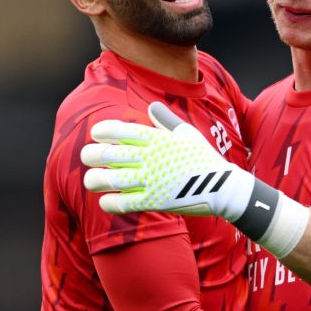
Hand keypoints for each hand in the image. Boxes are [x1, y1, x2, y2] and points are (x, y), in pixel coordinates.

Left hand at [81, 102, 309, 256]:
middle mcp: (152, 158)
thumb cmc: (205, 159)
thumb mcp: (188, 134)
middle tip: (87, 156)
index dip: (105, 131)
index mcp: (159, 139)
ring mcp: (152, 180)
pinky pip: (126, 203)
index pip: (124, 131)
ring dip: (96, 179)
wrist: (223, 188)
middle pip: (113, 154)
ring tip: (90, 180)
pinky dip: (112, 203)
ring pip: (114, 179)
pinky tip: (105, 202)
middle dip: (94, 154)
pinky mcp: (155, 202)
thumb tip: (151, 107)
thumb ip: (166, 120)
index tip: (96, 133)